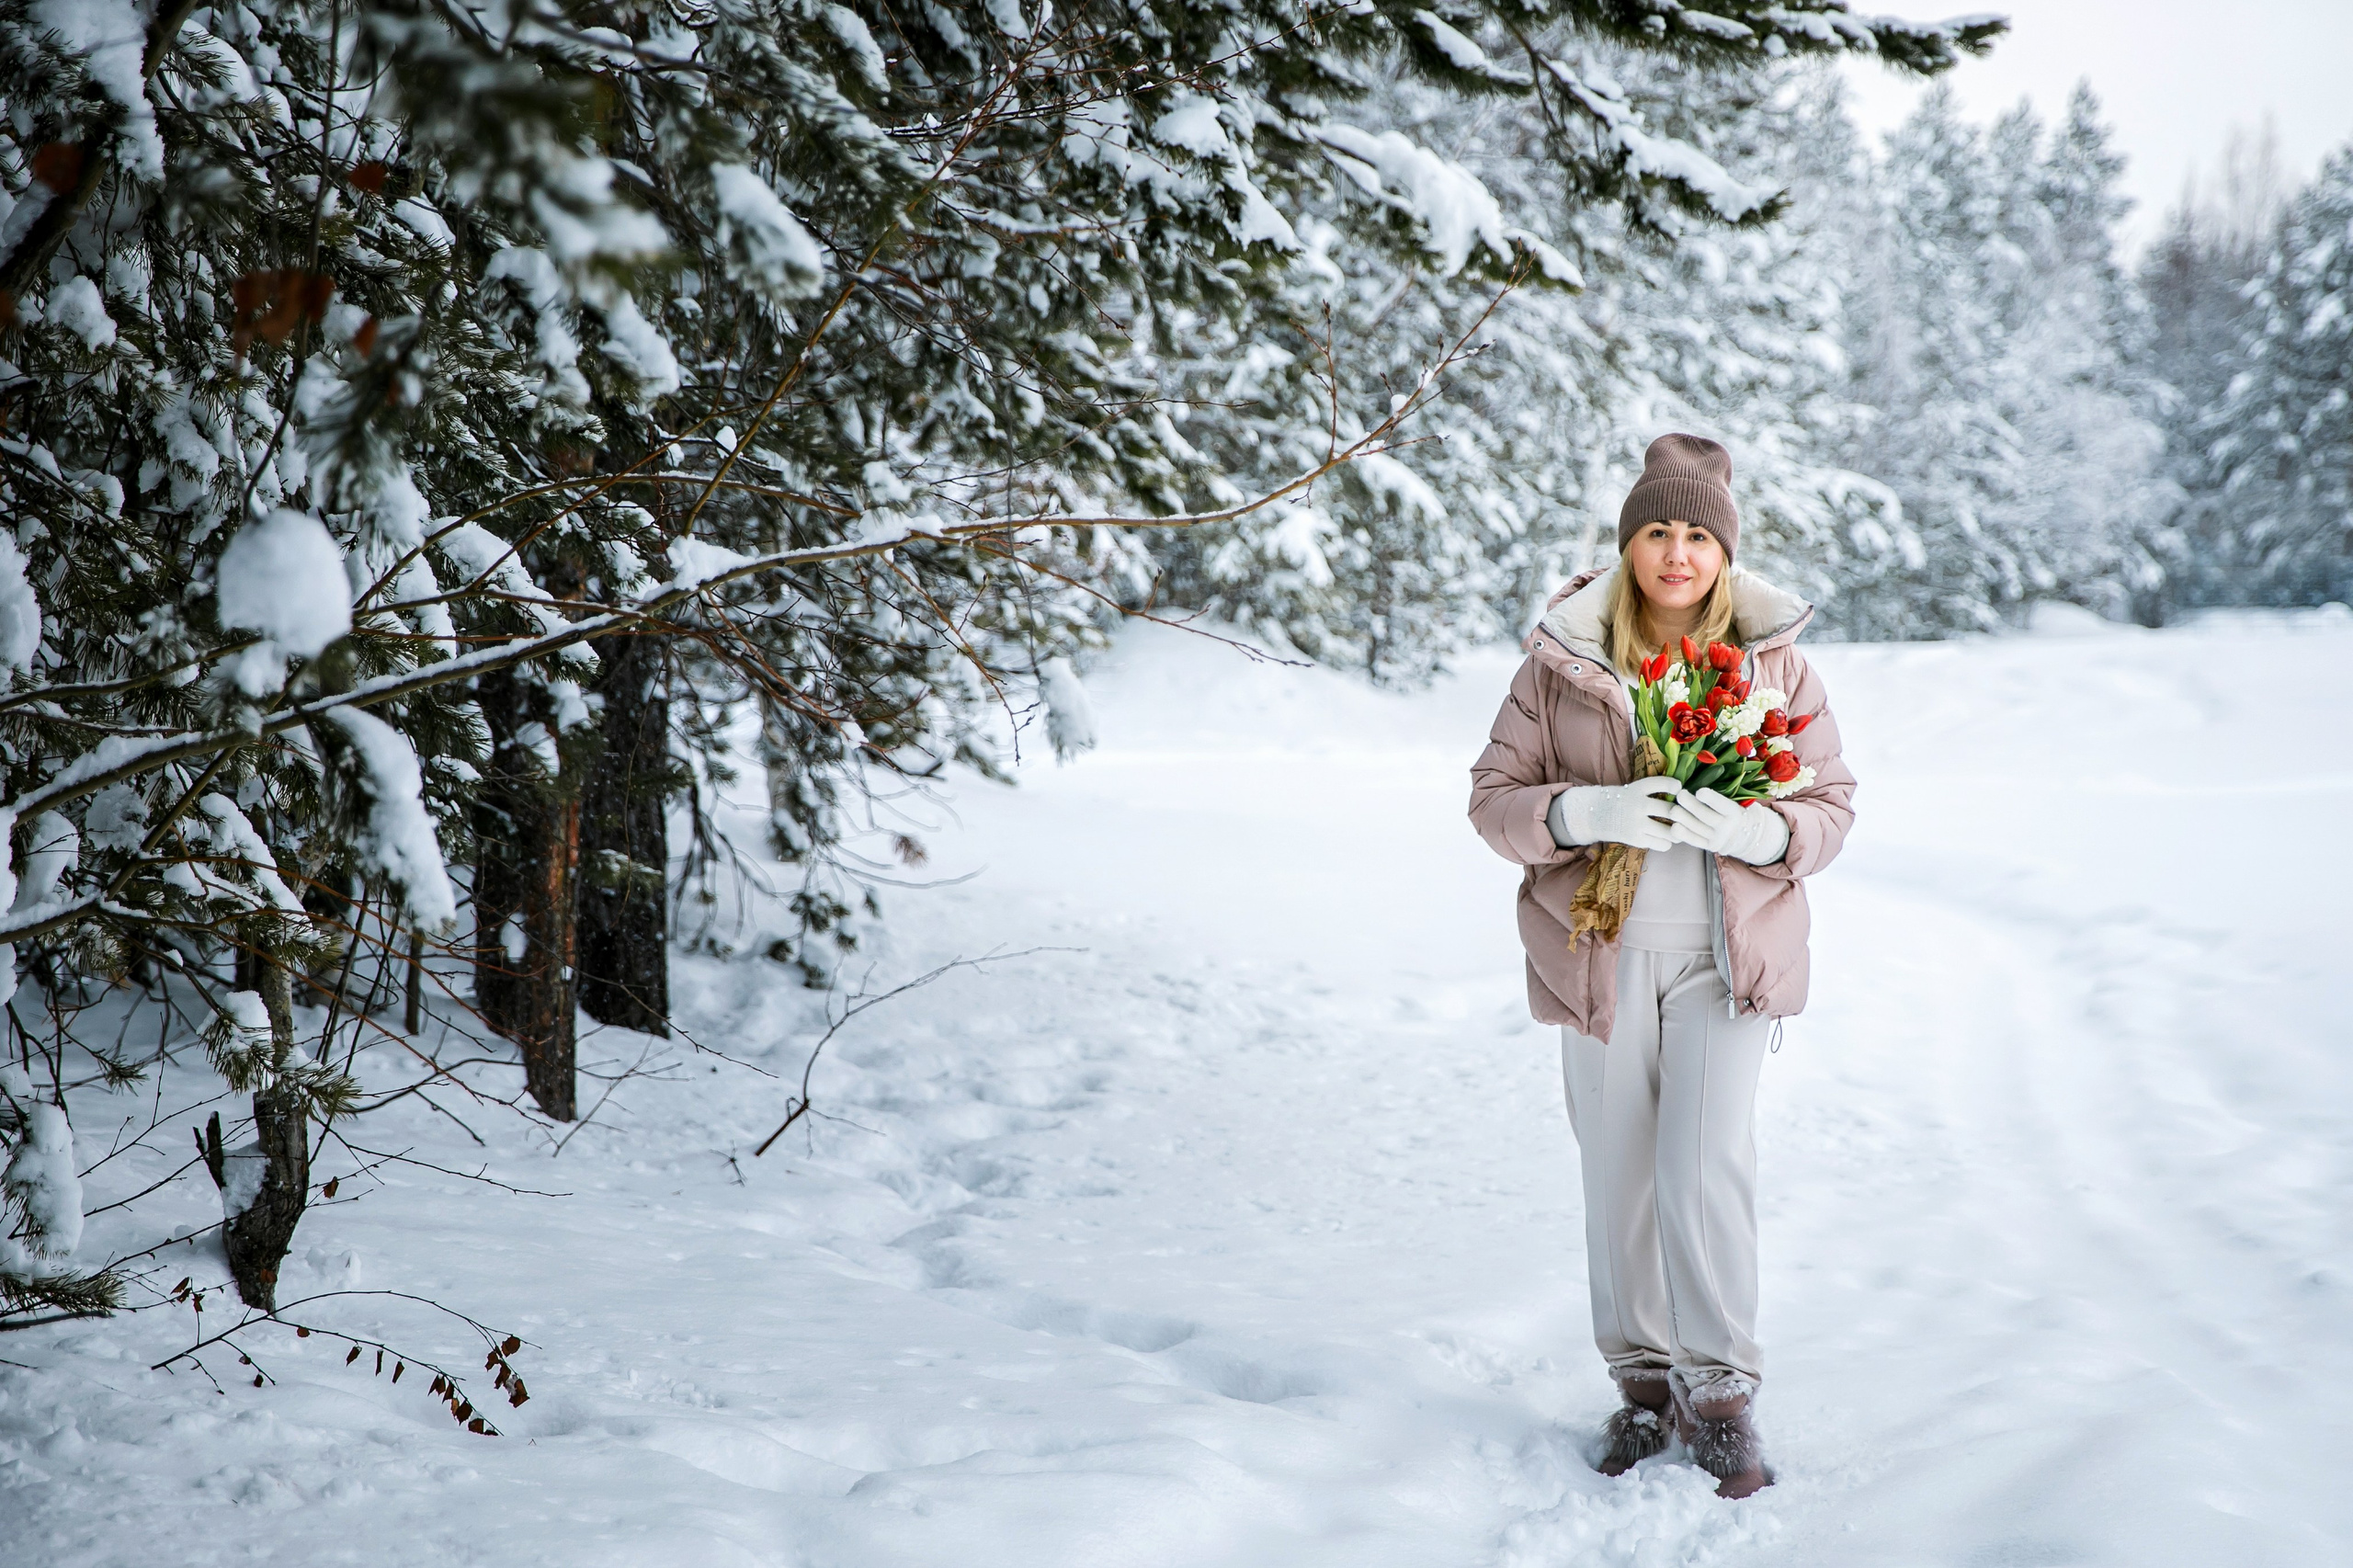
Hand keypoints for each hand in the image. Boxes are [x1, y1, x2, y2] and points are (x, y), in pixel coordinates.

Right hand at [1548, 778, 1683, 851]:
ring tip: (1679, 829)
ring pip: (1669, 831)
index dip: (1675, 786)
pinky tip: (1665, 838)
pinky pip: (1661, 844)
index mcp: (1637, 788)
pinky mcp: (1635, 839)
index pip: (1663, 784)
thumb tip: (1682, 794)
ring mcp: (1636, 824)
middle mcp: (1637, 805)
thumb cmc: (1621, 801)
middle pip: (1670, 810)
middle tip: (1685, 815)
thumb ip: (1653, 791)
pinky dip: (1667, 842)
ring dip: (1678, 831)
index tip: (1678, 789)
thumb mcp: (1633, 789)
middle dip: (1682, 814)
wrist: (1595, 816)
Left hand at [1666, 787, 1788, 864]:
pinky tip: (1673, 827)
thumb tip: (1706, 770)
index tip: (1700, 790)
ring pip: (1698, 828)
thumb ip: (1721, 791)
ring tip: (1672, 809)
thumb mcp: (1733, 800)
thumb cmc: (1732, 810)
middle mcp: (1727, 827)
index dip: (1712, 799)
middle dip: (1692, 805)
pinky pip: (1694, 841)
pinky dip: (1683, 835)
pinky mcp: (1708, 846)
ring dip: (1684, 819)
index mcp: (1735, 812)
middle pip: (1706, 816)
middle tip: (1680, 795)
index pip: (1722, 805)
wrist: (1743, 834)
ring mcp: (1718, 838)